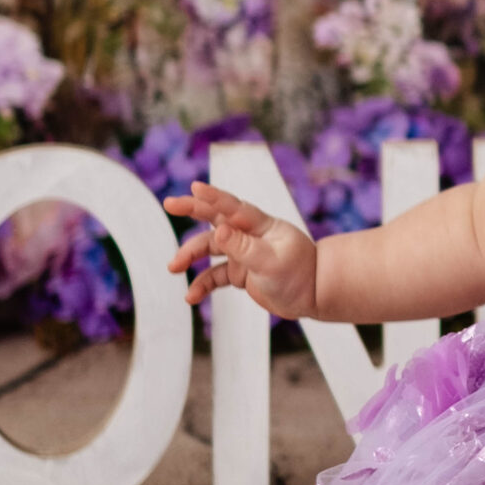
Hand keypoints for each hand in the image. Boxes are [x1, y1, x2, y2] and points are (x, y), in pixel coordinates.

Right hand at [164, 182, 319, 318]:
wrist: (315, 297)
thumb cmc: (300, 275)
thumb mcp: (271, 262)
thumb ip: (244, 248)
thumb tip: (218, 231)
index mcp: (263, 226)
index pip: (234, 207)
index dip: (213, 197)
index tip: (194, 187)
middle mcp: (251, 235)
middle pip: (216, 219)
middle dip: (193, 210)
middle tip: (169, 204)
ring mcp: (245, 253)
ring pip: (210, 249)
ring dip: (190, 256)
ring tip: (173, 267)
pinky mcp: (241, 272)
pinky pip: (215, 275)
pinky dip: (202, 284)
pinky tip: (191, 297)